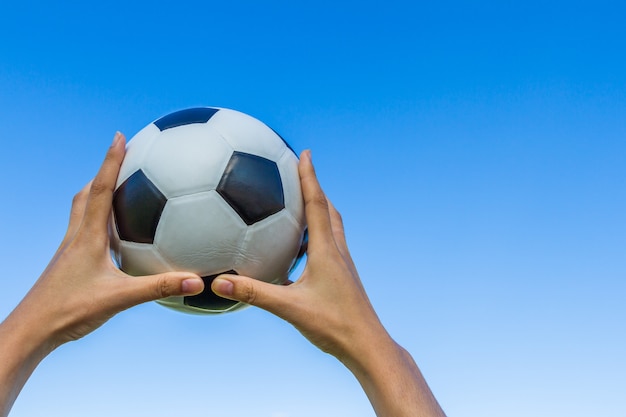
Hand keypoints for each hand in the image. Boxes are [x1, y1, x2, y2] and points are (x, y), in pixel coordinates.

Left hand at [0, 132, 203, 415]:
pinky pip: (85, 230)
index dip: (111, 161)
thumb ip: (159, 287)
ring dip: (98, 193)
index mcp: (88, 236)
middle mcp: (77, 236)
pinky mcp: (69, 262)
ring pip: (83, 210)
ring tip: (119, 188)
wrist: (32, 330)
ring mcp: (71, 249)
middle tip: (123, 156)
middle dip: (104, 171)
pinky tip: (114, 236)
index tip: (120, 136)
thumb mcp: (120, 299)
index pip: (101, 189)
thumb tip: (197, 281)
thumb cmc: (70, 311)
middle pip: (87, 193)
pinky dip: (99, 221)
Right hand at [211, 151, 445, 416]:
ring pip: (331, 227)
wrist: (366, 345)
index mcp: (326, 250)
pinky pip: (328, 246)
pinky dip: (315, 238)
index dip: (309, 176)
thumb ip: (254, 293)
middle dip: (314, 187)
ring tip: (298, 205)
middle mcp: (337, 251)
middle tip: (300, 170)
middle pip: (328, 209)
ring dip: (318, 211)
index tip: (304, 152)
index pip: (316, 204)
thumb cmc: (333, 325)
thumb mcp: (288, 308)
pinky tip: (299, 251)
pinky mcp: (343, 276)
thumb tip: (219, 283)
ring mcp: (343, 264)